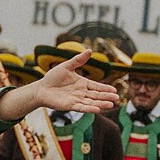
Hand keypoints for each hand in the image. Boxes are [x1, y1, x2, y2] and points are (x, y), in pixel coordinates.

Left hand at [4, 50, 118, 118]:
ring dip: (101, 103)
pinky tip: (98, 109)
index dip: (105, 88)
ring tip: (111, 104)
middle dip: (106, 97)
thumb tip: (90, 50)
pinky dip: (90, 108)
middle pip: (96, 95)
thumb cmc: (53, 77)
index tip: (114, 90)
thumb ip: (78, 60)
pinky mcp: (70, 106)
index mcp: (82, 83)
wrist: (41, 88)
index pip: (96, 86)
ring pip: (91, 102)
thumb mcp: (67, 66)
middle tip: (117, 98)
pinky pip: (82, 107)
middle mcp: (81, 92)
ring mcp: (76, 100)